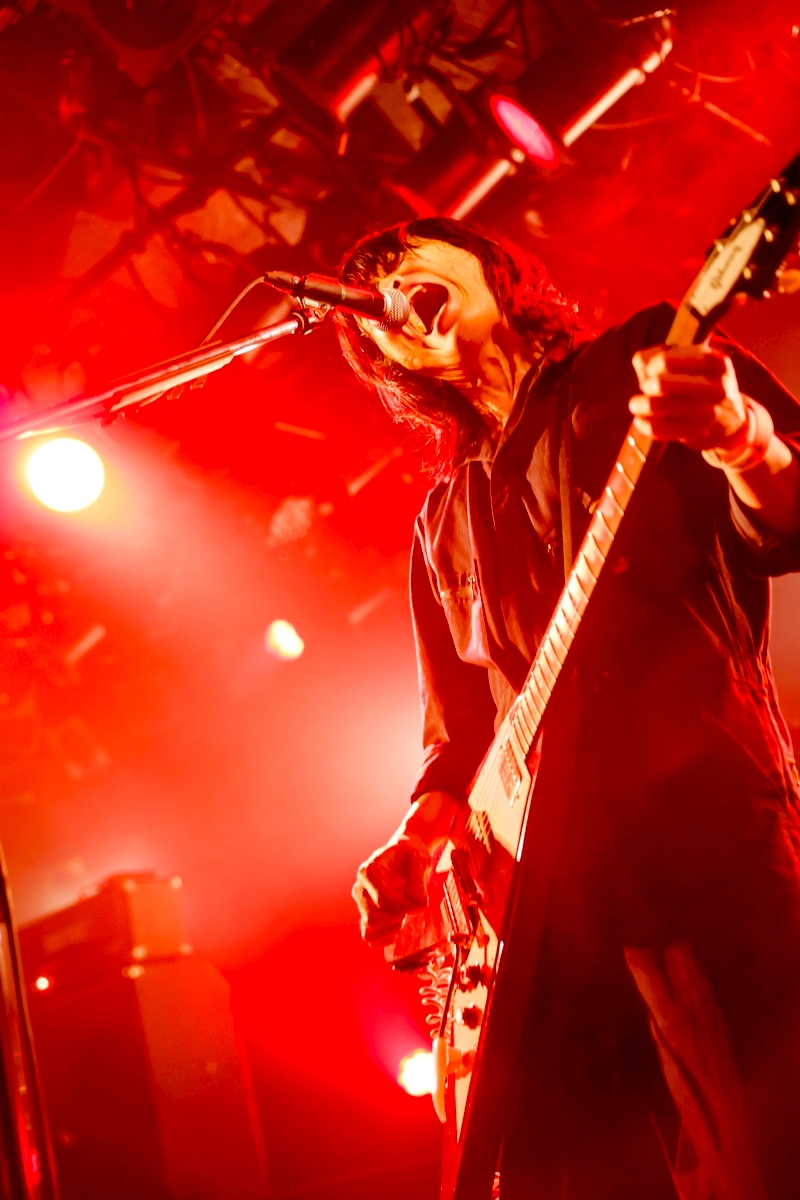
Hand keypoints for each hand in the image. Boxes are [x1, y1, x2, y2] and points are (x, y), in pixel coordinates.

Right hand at [352, 790, 459, 946]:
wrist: (404, 855)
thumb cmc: (411, 855)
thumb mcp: (419, 859)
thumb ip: (418, 878)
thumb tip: (418, 901)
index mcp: (369, 870)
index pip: (382, 899)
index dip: (404, 906)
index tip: (421, 901)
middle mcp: (360, 886)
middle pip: (373, 917)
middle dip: (397, 916)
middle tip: (412, 906)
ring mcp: (361, 901)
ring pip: (370, 927)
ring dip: (392, 926)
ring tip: (404, 913)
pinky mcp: (366, 912)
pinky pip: (369, 936)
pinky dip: (384, 938)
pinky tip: (399, 927)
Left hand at [630, 344, 748, 453]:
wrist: (732, 421)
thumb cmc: (701, 385)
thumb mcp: (692, 363)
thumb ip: (660, 356)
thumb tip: (640, 360)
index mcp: (715, 362)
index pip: (666, 361)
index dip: (652, 366)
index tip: (651, 371)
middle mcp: (716, 388)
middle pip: (661, 383)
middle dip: (646, 385)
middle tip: (645, 388)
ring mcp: (709, 414)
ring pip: (657, 406)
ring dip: (639, 404)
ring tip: (635, 405)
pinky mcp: (698, 435)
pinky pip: (659, 429)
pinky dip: (644, 424)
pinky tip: (640, 421)